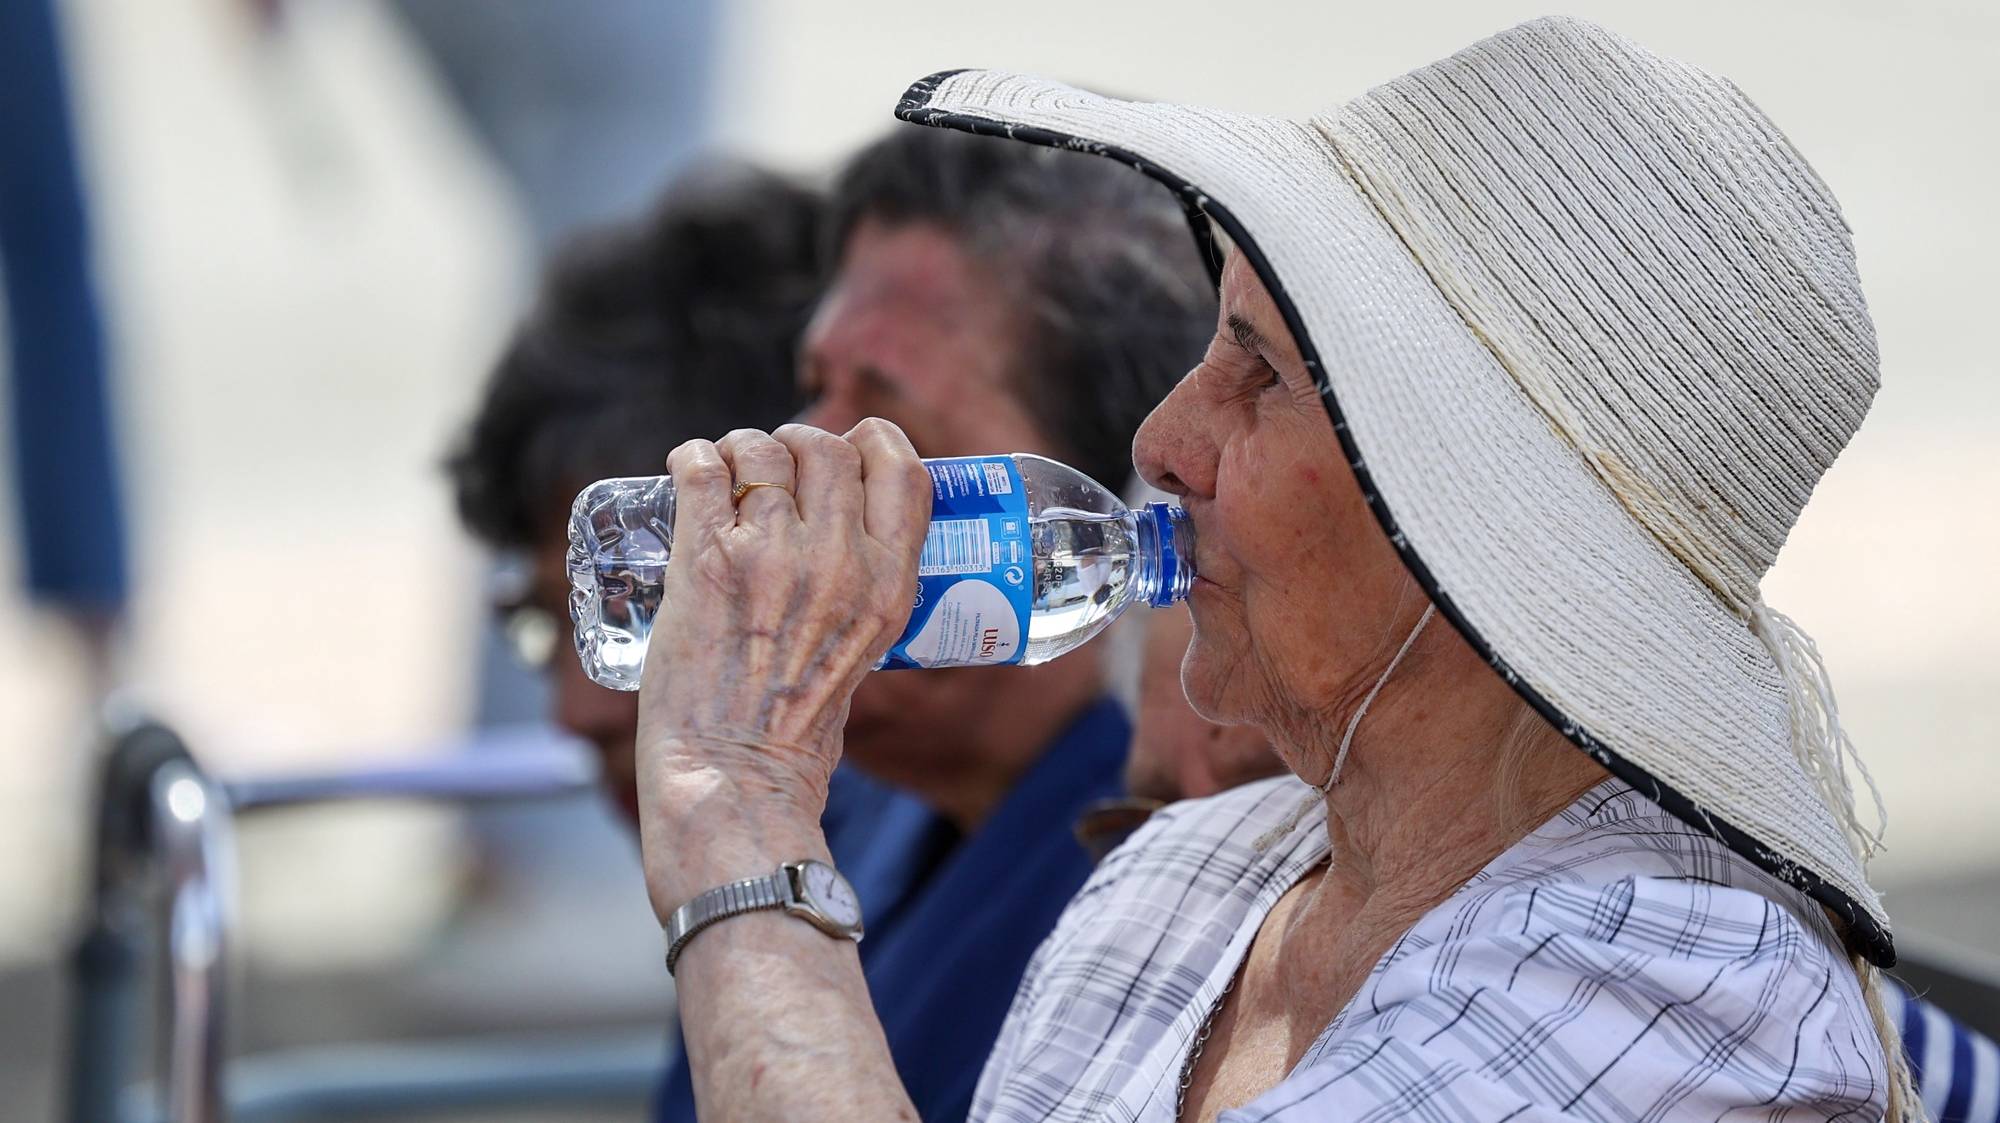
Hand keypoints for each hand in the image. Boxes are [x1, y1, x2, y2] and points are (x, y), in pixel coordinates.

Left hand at [633, 420, 930, 915]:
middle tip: (770, 473)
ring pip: (759, 449)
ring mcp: (772, 554)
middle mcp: (839, 560)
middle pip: (826, 447)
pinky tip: (689, 474)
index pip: (903, 469)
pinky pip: (700, 466)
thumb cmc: (795, 729)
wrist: (733, 777)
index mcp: (890, 584)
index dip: (872, 442)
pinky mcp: (706, 558)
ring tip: (724, 479)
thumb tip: (841, 532)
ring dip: (739, 452)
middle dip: (795, 446)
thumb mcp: (868, 650)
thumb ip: (864, 589)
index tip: (849, 449)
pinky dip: (691, 459)